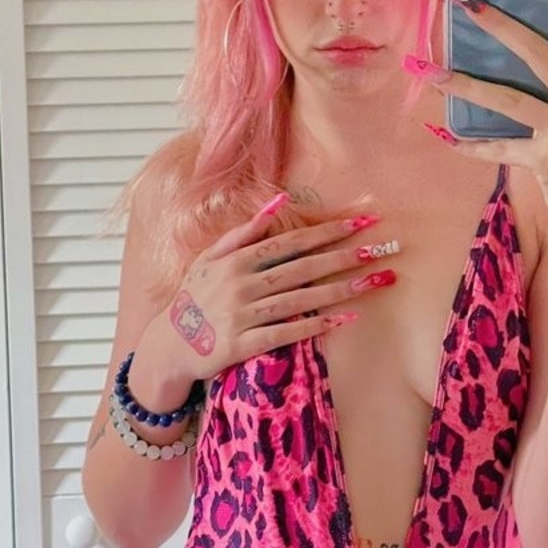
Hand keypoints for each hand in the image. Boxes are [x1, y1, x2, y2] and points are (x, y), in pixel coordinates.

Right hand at [163, 196, 398, 379]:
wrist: (168, 344)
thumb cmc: (194, 298)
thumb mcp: (210, 258)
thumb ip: (244, 232)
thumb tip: (278, 203)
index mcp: (235, 260)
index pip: (289, 241)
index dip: (325, 232)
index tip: (359, 223)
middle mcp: (240, 284)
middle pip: (301, 268)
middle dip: (343, 257)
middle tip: (379, 250)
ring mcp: (242, 315)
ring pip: (299, 299)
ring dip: (339, 290)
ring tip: (373, 282)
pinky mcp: (243, 344)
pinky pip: (284, 333)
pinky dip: (313, 325)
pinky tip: (343, 319)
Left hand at [421, 0, 547, 243]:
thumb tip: (515, 62)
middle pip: (541, 51)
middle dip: (499, 24)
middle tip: (465, 2)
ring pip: (507, 98)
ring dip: (464, 85)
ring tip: (431, 72)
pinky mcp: (547, 159)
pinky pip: (498, 146)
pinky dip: (470, 143)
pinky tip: (447, 135)